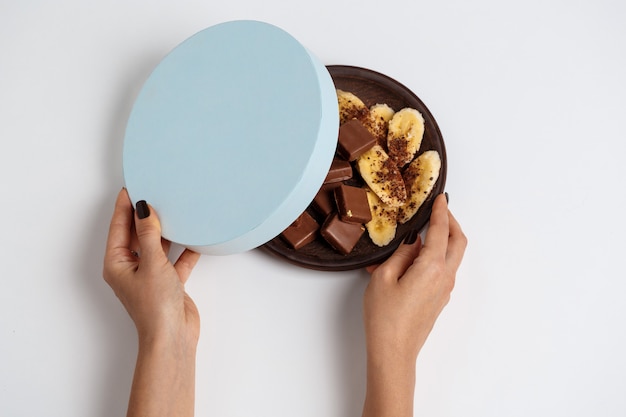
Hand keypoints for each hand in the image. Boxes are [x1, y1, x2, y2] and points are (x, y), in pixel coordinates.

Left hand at [103, 188, 200, 343]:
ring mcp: (151, 275)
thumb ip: (149, 234)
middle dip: (145, 215)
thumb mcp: (152, 263)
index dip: (124, 206)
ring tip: (174, 209)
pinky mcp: (170, 282)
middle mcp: (131, 268)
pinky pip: (177, 259)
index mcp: (117, 263)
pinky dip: (185, 249)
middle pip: (137, 234)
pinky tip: (195, 237)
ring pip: (158, 245)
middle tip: (154, 192)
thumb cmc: (155, 307)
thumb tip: (144, 209)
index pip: (119, 227)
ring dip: (166, 231)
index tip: (132, 186)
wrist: (173, 336)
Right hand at [361, 193, 466, 416]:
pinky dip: (435, 256)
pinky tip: (413, 258)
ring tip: (424, 232)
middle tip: (440, 210)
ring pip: (453, 256)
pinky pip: (443, 270)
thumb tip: (412, 244)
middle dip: (452, 222)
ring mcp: (444, 290)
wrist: (394, 352)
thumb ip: (400, 255)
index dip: (440, 212)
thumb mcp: (383, 277)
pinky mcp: (439, 299)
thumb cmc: (385, 317)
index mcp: (432, 267)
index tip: (440, 198)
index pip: (440, 231)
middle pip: (458, 242)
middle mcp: (444, 277)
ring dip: (444, 239)